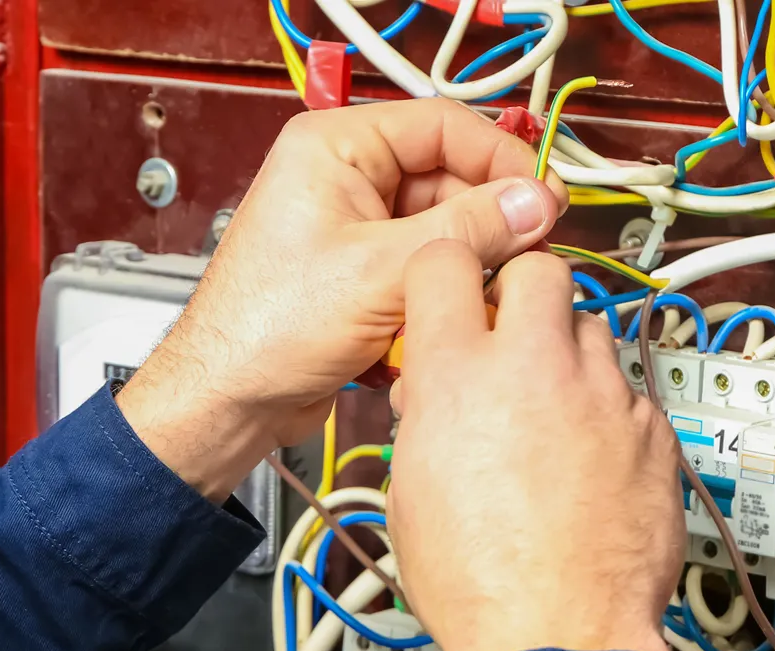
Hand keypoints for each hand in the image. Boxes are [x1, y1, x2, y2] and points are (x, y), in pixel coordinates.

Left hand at [117, 97, 566, 498]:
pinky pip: (425, 266)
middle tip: (531, 255)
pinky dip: (443, 291)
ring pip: (443, 229)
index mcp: (335, 146)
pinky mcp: (363, 273)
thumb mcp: (383, 272)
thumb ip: (469, 231)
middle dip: (489, 220)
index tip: (546, 198)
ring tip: (484, 297)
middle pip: (450, 178)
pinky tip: (447, 320)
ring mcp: (355, 226)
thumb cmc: (267, 328)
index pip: (443, 126)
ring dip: (467, 264)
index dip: (502, 159)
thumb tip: (536, 202)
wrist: (228, 400)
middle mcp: (345, 176)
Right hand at [387, 242, 684, 650]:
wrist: (557, 638)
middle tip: (512, 338)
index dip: (444, 274)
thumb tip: (434, 396)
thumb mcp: (410, 491)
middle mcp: (534, 368)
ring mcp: (603, 396)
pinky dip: (609, 411)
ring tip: (553, 409)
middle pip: (540, 270)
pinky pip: (630, 392)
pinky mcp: (653, 431)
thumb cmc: (478, 583)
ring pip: (593, 328)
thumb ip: (425, 417)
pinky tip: (592, 457)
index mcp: (456, 376)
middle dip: (524, 294)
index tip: (450, 296)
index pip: (444, 260)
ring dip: (569, 355)